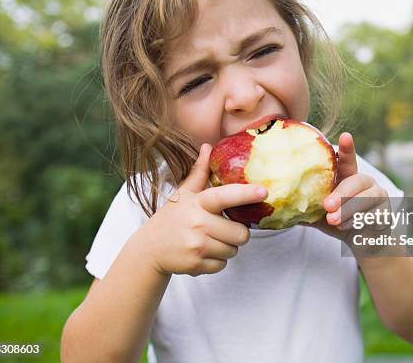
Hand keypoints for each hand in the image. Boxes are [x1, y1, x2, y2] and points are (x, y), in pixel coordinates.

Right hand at [135, 143, 268, 276]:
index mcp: (197, 203)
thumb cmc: (171, 218)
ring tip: (209, 240)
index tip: (264, 191)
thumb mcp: (183, 193)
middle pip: (240, 233)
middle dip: (237, 233)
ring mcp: (196, 245)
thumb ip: (199, 173)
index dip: (246, 194)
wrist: (149, 249)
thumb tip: (208, 147)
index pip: (225, 196)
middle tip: (223, 229)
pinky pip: (223, 265)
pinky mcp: (196, 265)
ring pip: (233, 250)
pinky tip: (202, 253)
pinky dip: (217, 261)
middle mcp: (197, 223)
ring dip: (227, 247)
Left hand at [303, 132, 389, 240]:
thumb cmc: (337, 222)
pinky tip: (344, 227)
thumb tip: (274, 202)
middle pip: (356, 180)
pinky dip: (356, 222)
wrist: (361, 242)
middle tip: (327, 206)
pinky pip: (372, 214)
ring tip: (333, 220)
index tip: (345, 136)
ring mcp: (378, 195)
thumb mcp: (316, 213)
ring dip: (348, 209)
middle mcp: (365, 182)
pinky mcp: (386, 212)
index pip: (347, 160)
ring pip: (366, 199)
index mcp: (347, 177)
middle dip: (341, 193)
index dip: (347, 148)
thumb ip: (301, 206)